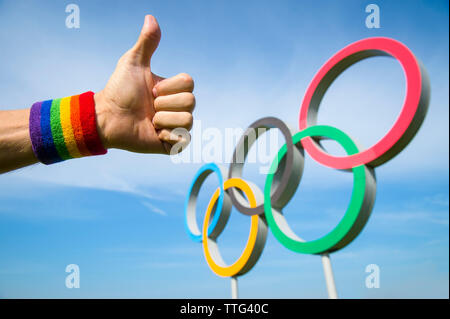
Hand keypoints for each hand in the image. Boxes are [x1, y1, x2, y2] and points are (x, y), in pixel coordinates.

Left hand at [94, 15, 194, 153]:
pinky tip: (153, 133)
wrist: (107, 117)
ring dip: (163, 119)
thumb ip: (146, 43)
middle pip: (191, 101)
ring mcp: (175, 126)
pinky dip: (167, 135)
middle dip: (164, 103)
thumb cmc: (118, 90)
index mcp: (173, 90)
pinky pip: (183, 139)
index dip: (169, 86)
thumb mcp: (133, 63)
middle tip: (148, 106)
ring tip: (149, 120)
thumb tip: (151, 17)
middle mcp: (177, 107)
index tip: (150, 90)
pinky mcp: (172, 144)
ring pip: (188, 120)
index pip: (189, 83)